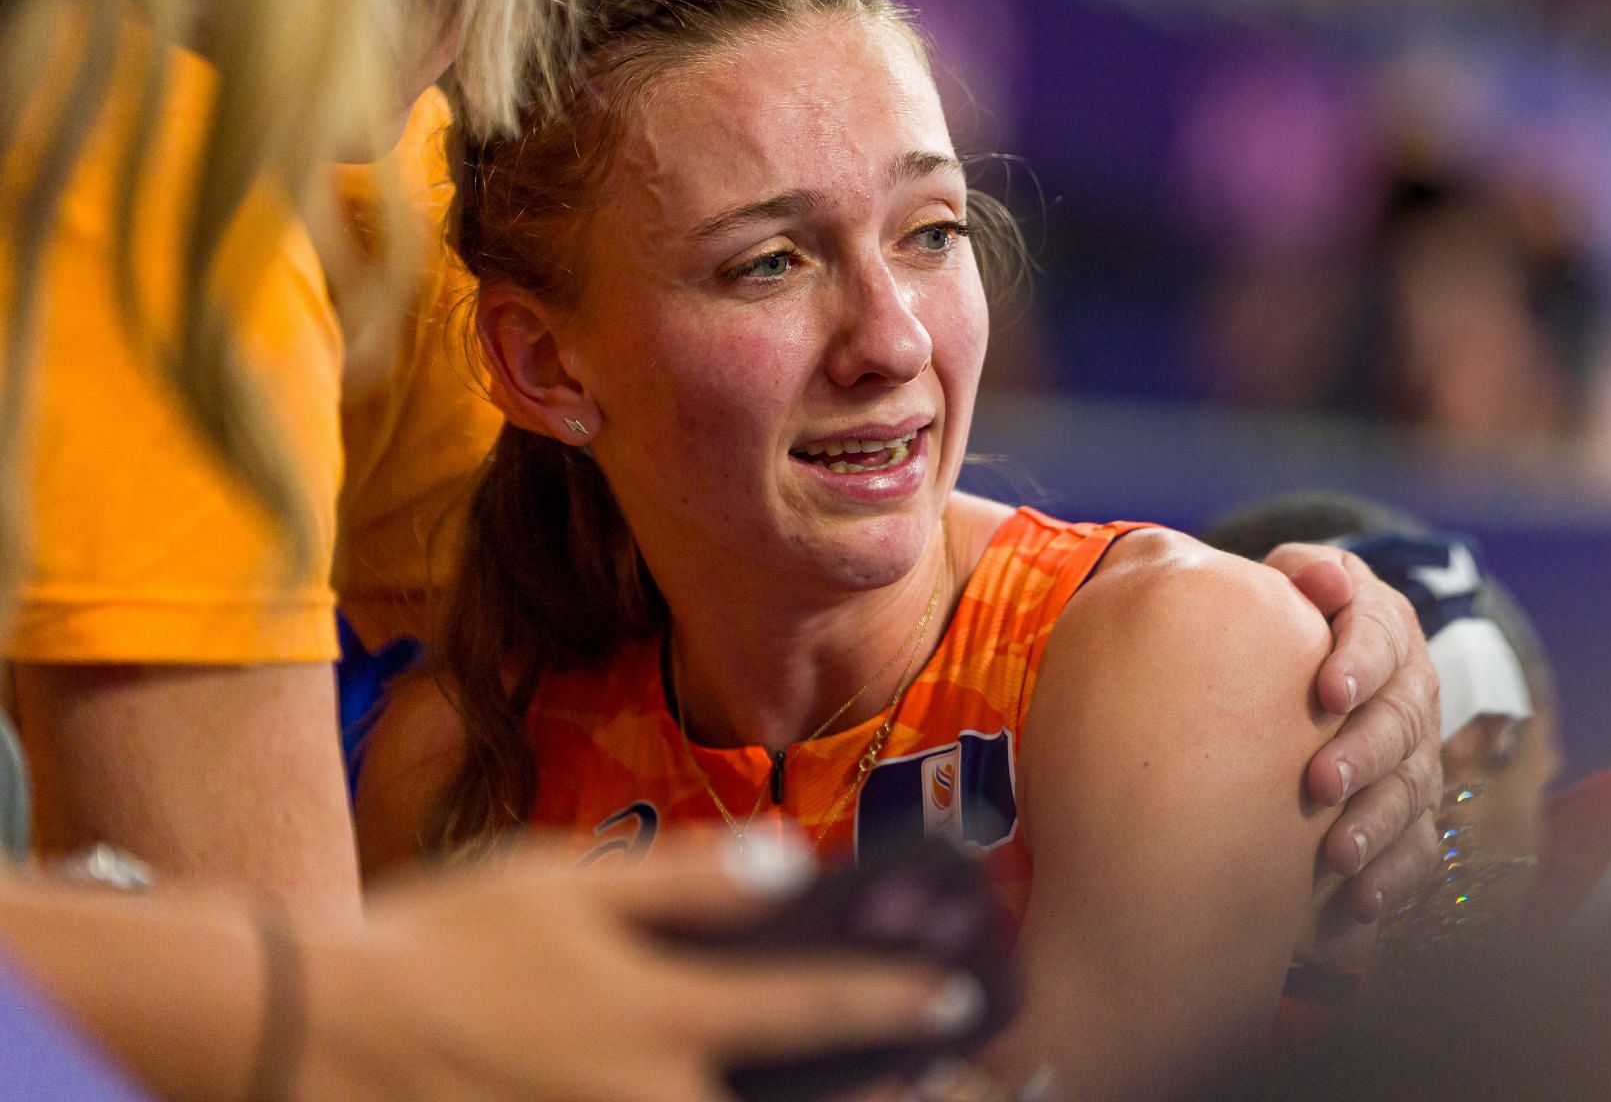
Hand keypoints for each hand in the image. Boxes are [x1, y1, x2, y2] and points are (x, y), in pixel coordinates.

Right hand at [300, 835, 985, 1100]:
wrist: (323, 1036)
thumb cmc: (445, 943)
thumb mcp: (567, 883)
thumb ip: (687, 879)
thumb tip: (790, 861)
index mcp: (661, 1013)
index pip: (809, 1005)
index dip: (894, 1000)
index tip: (959, 994)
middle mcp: (654, 1100)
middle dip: (890, 1098)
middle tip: (951, 1078)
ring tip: (881, 1096)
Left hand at [1266, 543, 1442, 926]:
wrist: (1312, 665)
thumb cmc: (1290, 621)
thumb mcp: (1293, 581)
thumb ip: (1304, 573)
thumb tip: (1323, 580)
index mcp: (1384, 627)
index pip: (1382, 636)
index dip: (1361, 663)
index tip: (1330, 691)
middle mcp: (1410, 691)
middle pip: (1400, 723)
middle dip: (1365, 755)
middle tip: (1321, 782)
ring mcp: (1417, 754)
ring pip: (1411, 790)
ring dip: (1378, 824)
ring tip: (1338, 855)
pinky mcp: (1413, 810)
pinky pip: (1419, 847)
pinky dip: (1395, 876)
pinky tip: (1363, 902)